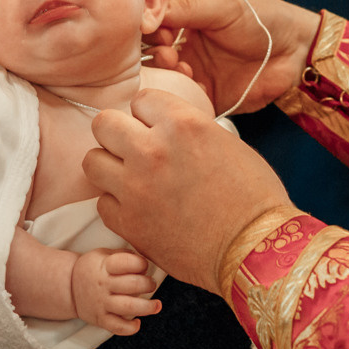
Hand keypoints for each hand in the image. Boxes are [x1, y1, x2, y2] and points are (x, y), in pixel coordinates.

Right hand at [71, 247, 161, 334]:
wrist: (69, 287)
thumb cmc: (94, 268)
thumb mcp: (103, 254)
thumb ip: (124, 255)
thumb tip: (146, 260)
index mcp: (104, 266)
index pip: (125, 262)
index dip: (140, 263)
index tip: (144, 265)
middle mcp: (103, 285)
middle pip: (132, 284)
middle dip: (148, 284)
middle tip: (151, 284)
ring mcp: (101, 303)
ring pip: (128, 307)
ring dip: (147, 307)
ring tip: (156, 305)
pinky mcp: (100, 319)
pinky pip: (117, 327)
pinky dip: (130, 328)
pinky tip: (137, 323)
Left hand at [86, 87, 292, 288]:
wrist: (255, 248)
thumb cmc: (253, 197)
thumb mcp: (226, 142)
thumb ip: (188, 130)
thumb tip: (166, 127)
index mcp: (182, 124)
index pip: (141, 100)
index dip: (150, 115)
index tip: (159, 129)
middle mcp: (152, 151)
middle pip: (103, 124)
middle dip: (118, 134)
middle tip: (135, 149)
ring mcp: (135, 188)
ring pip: (92, 161)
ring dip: (110, 167)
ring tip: (131, 178)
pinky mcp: (129, 224)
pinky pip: (102, 202)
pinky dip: (117, 205)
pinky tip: (139, 208)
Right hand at [146, 0, 318, 115]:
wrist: (297, 51)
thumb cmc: (263, 19)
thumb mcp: (223, 5)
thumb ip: (184, 7)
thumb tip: (144, 14)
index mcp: (183, 19)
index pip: (149, 24)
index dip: (145, 29)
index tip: (155, 32)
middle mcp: (183, 46)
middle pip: (150, 54)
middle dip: (153, 55)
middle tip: (169, 54)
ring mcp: (194, 73)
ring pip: (163, 80)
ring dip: (166, 76)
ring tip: (183, 69)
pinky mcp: (207, 97)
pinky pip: (183, 102)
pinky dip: (182, 97)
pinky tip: (196, 87)